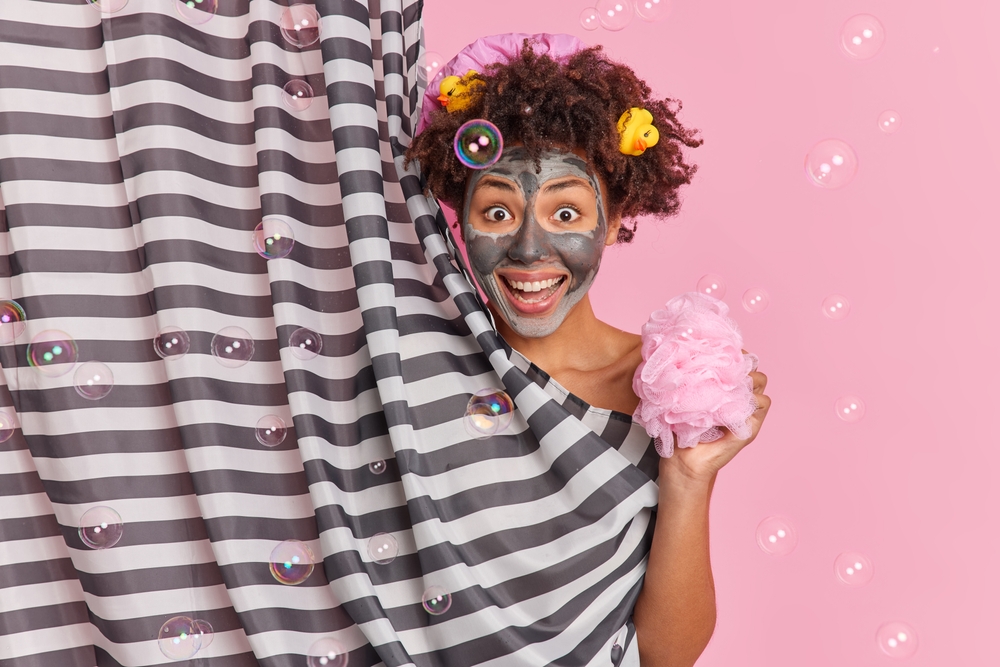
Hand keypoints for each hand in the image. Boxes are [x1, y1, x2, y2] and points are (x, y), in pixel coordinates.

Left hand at [661, 349, 770, 483]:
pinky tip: (732, 398)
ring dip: (747, 377)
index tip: (721, 349)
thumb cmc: (680, 427)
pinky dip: (751, 397)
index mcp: (727, 390)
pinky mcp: (750, 426)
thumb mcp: (686, 397)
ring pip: (761, 383)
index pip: (742, 363)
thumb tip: (687, 354)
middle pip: (755, 369)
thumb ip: (693, 379)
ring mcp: (748, 412)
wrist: (682, 458)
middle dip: (743, 363)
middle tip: (725, 365)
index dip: (736, 354)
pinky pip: (762, 403)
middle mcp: (740, 399)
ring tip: (728, 381)